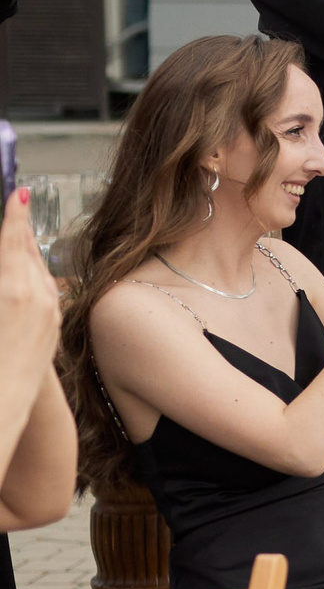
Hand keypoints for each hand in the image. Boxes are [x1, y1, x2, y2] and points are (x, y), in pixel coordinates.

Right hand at [0, 196, 60, 376]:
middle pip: (28, 250)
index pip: (13, 240)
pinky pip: (45, 287)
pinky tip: (24, 272)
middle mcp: (37, 295)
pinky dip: (34, 273)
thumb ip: (2, 272)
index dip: (14, 214)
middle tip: (14, 207)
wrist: (5, 396)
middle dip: (19, 229)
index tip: (19, 192)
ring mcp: (50, 308)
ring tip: (16, 237)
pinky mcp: (54, 322)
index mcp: (11, 289)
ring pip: (39, 268)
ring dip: (26, 251)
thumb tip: (5, 253)